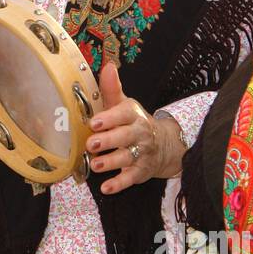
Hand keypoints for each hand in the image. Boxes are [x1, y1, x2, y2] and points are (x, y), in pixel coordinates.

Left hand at [85, 63, 186, 193]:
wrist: (161, 144)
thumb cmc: (131, 121)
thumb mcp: (123, 104)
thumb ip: (111, 88)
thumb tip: (107, 66)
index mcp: (133, 114)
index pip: (123, 114)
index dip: (110, 118)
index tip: (94, 122)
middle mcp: (139, 133)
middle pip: (125, 137)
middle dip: (108, 141)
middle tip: (91, 144)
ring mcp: (141, 153)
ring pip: (127, 158)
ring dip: (111, 162)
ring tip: (96, 164)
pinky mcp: (140, 171)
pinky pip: (130, 178)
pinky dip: (119, 184)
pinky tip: (106, 187)